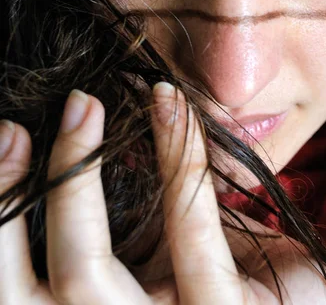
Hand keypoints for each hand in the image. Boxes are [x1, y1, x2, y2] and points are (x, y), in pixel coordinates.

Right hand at [0, 84, 325, 303]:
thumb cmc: (239, 279)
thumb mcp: (179, 250)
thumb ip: (149, 213)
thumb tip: (107, 132)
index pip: (17, 286)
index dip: (0, 215)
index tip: (8, 137)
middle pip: (18, 291)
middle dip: (10, 197)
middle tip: (27, 121)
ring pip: (82, 268)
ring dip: (74, 172)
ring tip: (84, 103)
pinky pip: (187, 232)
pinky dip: (174, 156)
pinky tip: (172, 104)